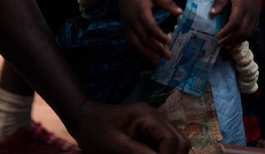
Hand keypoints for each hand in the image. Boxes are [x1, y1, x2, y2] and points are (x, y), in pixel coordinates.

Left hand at [69, 100, 188, 153]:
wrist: (83, 119)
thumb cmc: (95, 131)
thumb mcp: (114, 146)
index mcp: (148, 117)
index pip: (172, 140)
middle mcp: (157, 119)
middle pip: (181, 143)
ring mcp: (155, 126)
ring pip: (176, 146)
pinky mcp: (150, 134)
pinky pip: (164, 148)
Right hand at [107, 0, 181, 62]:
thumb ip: (168, 3)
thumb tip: (180, 12)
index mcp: (141, 11)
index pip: (151, 28)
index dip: (159, 36)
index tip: (169, 42)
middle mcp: (132, 20)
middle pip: (144, 38)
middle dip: (156, 49)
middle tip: (168, 56)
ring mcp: (127, 24)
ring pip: (136, 42)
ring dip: (146, 52)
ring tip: (156, 60)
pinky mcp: (124, 25)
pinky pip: (131, 40)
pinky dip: (138, 48)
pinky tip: (146, 53)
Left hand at [212, 0, 260, 46]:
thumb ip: (220, 2)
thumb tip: (212, 14)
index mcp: (241, 7)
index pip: (234, 23)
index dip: (226, 32)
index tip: (218, 36)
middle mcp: (250, 14)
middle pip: (241, 32)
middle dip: (230, 40)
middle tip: (220, 44)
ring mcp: (255, 16)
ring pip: (248, 33)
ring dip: (237, 41)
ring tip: (227, 44)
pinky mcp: (257, 17)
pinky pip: (252, 31)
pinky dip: (244, 37)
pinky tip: (237, 39)